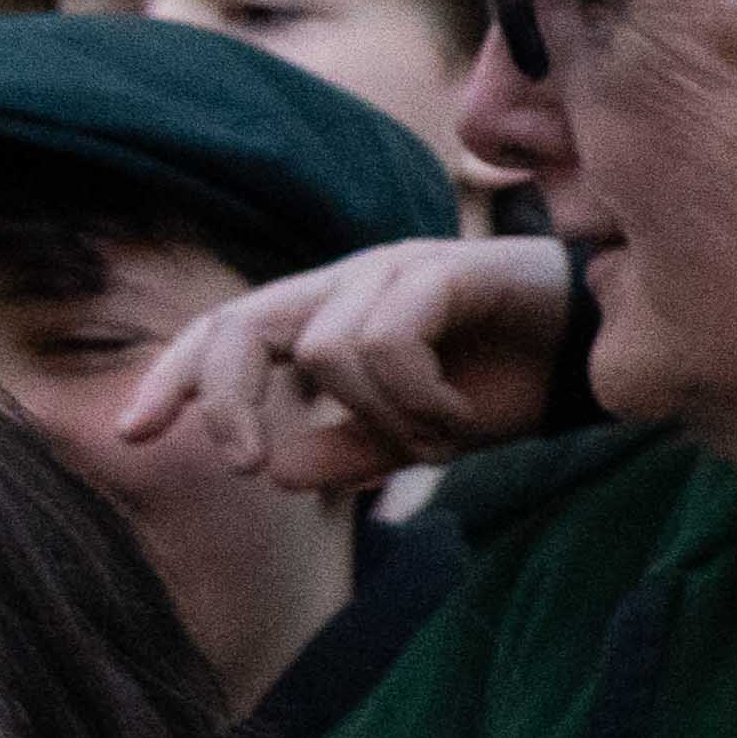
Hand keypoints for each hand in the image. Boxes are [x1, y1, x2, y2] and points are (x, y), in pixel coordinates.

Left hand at [125, 232, 572, 499]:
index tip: (133, 435)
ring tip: (435, 443)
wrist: (603, 352)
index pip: (224, 335)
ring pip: (324, 351)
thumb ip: (346, 451)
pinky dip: (415, 399)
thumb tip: (274, 469)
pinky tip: (456, 419)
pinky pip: (385, 342)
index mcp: (328, 314)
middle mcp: (346, 280)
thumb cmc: (510, 384)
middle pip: (237, 325)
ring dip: (378, 419)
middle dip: (221, 398)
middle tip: (245, 464)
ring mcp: (391, 268)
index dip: (174, 380)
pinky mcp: (440, 268)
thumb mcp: (415, 436)